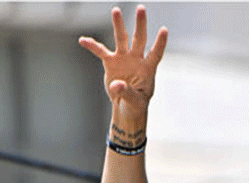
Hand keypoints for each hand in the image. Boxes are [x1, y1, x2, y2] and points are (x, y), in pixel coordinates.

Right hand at [79, 5, 166, 120]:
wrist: (126, 106)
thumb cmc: (136, 104)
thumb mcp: (135, 101)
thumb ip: (127, 92)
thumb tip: (116, 84)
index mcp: (147, 69)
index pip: (155, 53)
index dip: (160, 43)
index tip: (165, 30)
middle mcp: (136, 60)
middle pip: (139, 39)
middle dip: (140, 24)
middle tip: (141, 8)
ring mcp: (124, 59)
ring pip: (121, 38)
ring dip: (118, 25)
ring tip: (116, 10)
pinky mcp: (111, 62)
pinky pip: (100, 51)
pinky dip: (92, 46)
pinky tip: (83, 40)